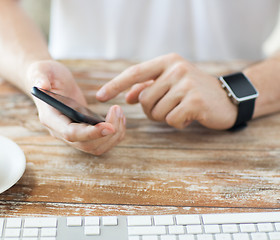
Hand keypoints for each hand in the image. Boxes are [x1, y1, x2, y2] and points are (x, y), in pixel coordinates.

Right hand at [26, 60, 125, 154]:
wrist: (48, 80)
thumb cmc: (44, 74)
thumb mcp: (40, 70)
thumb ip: (39, 77)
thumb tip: (41, 86)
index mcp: (50, 118)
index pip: (70, 134)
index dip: (90, 133)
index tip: (109, 126)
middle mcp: (60, 131)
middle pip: (87, 145)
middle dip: (107, 133)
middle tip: (118, 111)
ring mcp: (72, 133)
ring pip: (96, 147)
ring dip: (113, 135)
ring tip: (119, 112)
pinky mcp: (83, 131)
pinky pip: (101, 142)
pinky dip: (114, 134)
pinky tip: (119, 117)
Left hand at [96, 53, 236, 129]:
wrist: (227, 98)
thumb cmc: (194, 91)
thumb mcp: (171, 83)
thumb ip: (148, 87)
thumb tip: (129, 97)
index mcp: (168, 61)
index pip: (134, 73)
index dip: (115, 85)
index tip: (99, 96)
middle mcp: (176, 69)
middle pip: (144, 99)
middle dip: (151, 110)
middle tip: (170, 107)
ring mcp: (186, 84)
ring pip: (155, 112)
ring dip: (165, 117)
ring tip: (181, 110)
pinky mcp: (195, 101)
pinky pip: (170, 120)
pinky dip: (177, 123)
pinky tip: (190, 116)